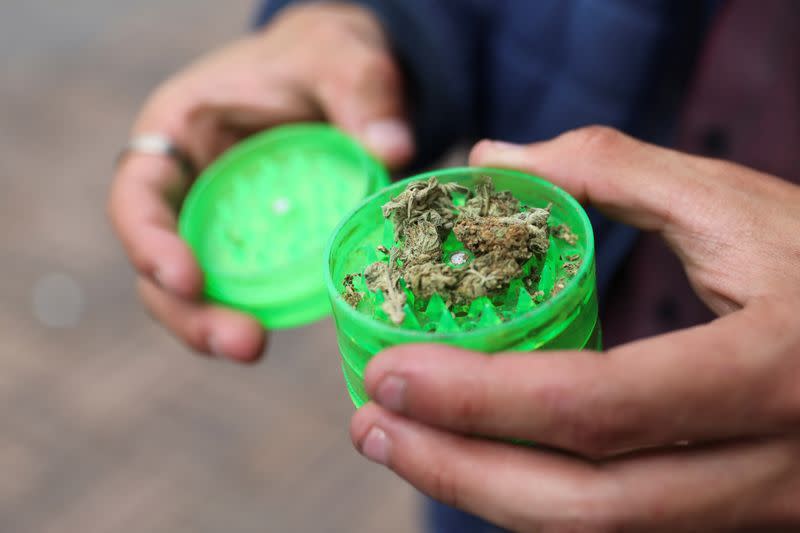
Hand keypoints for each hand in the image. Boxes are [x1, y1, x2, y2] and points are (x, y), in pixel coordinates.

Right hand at [109, 3, 411, 361]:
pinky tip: (288, 330)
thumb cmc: (322, 58)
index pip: (137, 195)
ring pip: (198, 291)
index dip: (149, 242)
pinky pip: (249, 288)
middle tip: (243, 344)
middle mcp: (189, 189)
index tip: (186, 279)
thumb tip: (394, 150)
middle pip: (160, 264)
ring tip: (254, 349)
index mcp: (179, 135)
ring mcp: (221, 225)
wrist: (338, 77)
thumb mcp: (342, 59)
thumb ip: (364, 96)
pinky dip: (262, 313)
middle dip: (189, 312)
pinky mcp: (259, 249)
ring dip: (218, 327)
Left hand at [350, 127, 799, 530]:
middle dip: (458, 472)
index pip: (596, 408)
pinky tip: (479, 454)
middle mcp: (769, 468)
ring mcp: (758, 509)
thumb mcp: (736, 205)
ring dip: (485, 493)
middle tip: (369, 425)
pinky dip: (536, 494)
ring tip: (401, 442)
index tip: (390, 372)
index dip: (479, 399)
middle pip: (586, 506)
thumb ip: (613, 171)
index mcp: (771, 372)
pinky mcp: (738, 517)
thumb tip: (494, 158)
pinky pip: (619, 523)